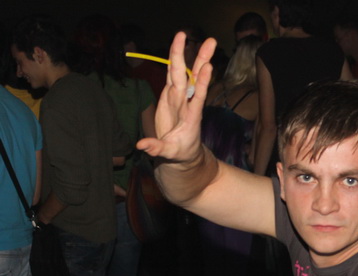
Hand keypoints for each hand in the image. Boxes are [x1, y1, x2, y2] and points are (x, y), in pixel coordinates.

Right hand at [136, 32, 215, 165]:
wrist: (182, 152)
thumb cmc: (179, 152)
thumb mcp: (169, 153)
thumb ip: (157, 148)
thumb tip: (142, 146)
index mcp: (191, 117)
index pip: (198, 97)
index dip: (203, 83)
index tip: (209, 68)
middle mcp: (187, 103)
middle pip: (192, 78)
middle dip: (200, 59)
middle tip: (211, 41)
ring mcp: (179, 98)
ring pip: (182, 73)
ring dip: (184, 54)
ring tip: (187, 35)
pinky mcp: (170, 96)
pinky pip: (172, 75)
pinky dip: (173, 61)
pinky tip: (177, 47)